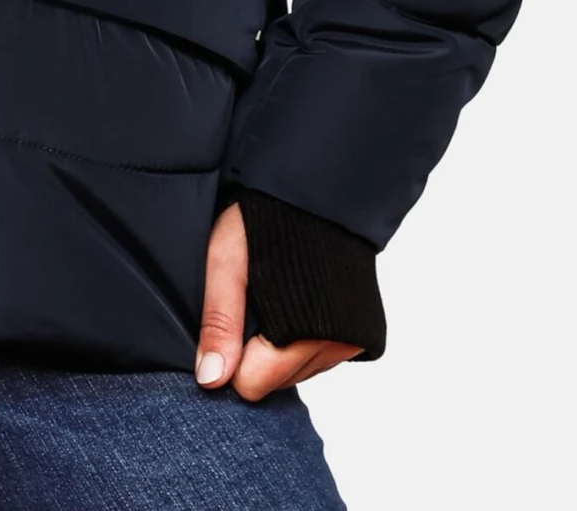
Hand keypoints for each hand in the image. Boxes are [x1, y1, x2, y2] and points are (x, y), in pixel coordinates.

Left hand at [195, 200, 360, 399]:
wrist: (323, 189)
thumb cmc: (268, 217)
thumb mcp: (227, 259)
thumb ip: (219, 321)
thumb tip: (211, 379)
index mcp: (298, 329)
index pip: (251, 385)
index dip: (231, 355)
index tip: (230, 320)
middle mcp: (333, 343)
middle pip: (276, 383)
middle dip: (257, 353)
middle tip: (255, 300)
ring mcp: (353, 341)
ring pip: (300, 373)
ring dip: (283, 348)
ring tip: (278, 296)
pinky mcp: (365, 335)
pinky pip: (323, 359)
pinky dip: (306, 342)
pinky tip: (300, 304)